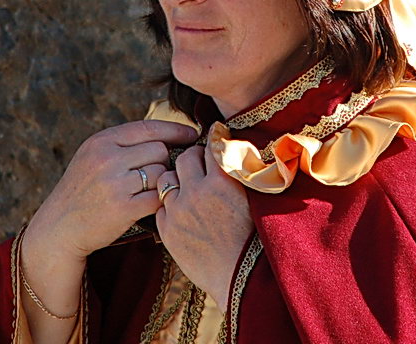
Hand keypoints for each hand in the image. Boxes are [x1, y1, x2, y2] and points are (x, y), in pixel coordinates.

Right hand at [19, 119, 196, 343]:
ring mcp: (115, 184)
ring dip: (162, 183)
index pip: (149, 127)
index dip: (176, 130)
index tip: (192, 135)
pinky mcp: (123, 209)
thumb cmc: (83, 190)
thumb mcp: (93, 157)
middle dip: (164, 162)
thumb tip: (168, 135)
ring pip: (161, 173)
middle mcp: (107, 158)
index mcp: (101, 141)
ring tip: (150, 191)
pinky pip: (158, 198)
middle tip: (157, 174)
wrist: (59, 227)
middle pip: (160, 150)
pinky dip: (160, 202)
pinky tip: (152, 206)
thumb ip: (123, 144)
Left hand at [156, 144, 253, 307]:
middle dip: (193, 157)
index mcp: (222, 181)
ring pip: (166, 179)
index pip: (211, 145)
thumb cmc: (254, 238)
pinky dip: (170, 204)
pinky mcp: (167, 229)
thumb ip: (238, 173)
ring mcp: (178, 211)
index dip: (214, 140)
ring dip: (177, 179)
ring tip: (187, 186)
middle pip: (185, 158)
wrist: (239, 277)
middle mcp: (196, 191)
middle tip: (201, 163)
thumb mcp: (253, 199)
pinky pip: (161, 205)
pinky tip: (182, 210)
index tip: (216, 139)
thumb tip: (231, 148)